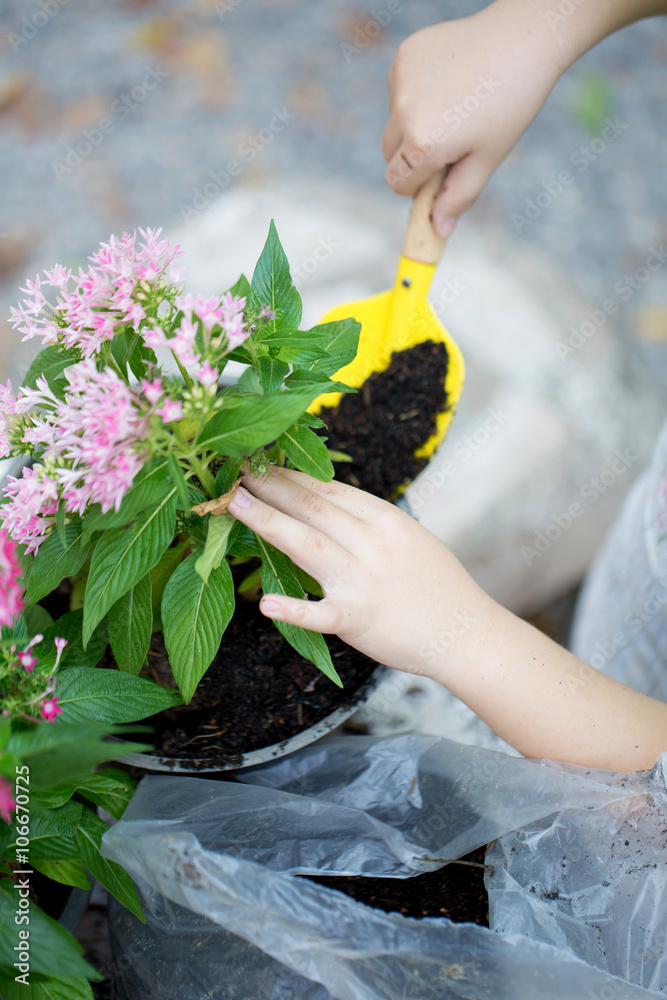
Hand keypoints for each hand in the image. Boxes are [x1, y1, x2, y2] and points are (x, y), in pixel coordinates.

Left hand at [227, 467, 666, 771]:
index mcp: (385, 520)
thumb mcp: (406, 538)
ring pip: (308, 545)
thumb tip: (321, 498)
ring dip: (267, 521)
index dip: (289, 472)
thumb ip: (365, 521)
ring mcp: (363, 581)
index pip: (328, 489)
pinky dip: (294, 609)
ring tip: (233, 502)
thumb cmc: (434, 585)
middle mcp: (372, 544)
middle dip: (269, 485)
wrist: (466, 633)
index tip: (259, 458)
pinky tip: (264, 603)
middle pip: (312, 507)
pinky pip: (320, 613)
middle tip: (230, 469)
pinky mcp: (357, 620)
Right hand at [383, 2, 561, 235]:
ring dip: (416, 121)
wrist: (522, 38)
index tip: (437, 177)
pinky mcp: (404, 56)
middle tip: (452, 141)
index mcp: (423, 145)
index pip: (397, 183)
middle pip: (389, 153)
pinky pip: (400, 89)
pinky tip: (449, 81)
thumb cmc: (511, 104)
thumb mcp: (487, 159)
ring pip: (395, 120)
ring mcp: (401, 82)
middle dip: (412, 156)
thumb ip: (457, 197)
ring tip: (458, 104)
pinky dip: (417, 92)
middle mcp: (404, 113)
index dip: (417, 186)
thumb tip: (436, 231)